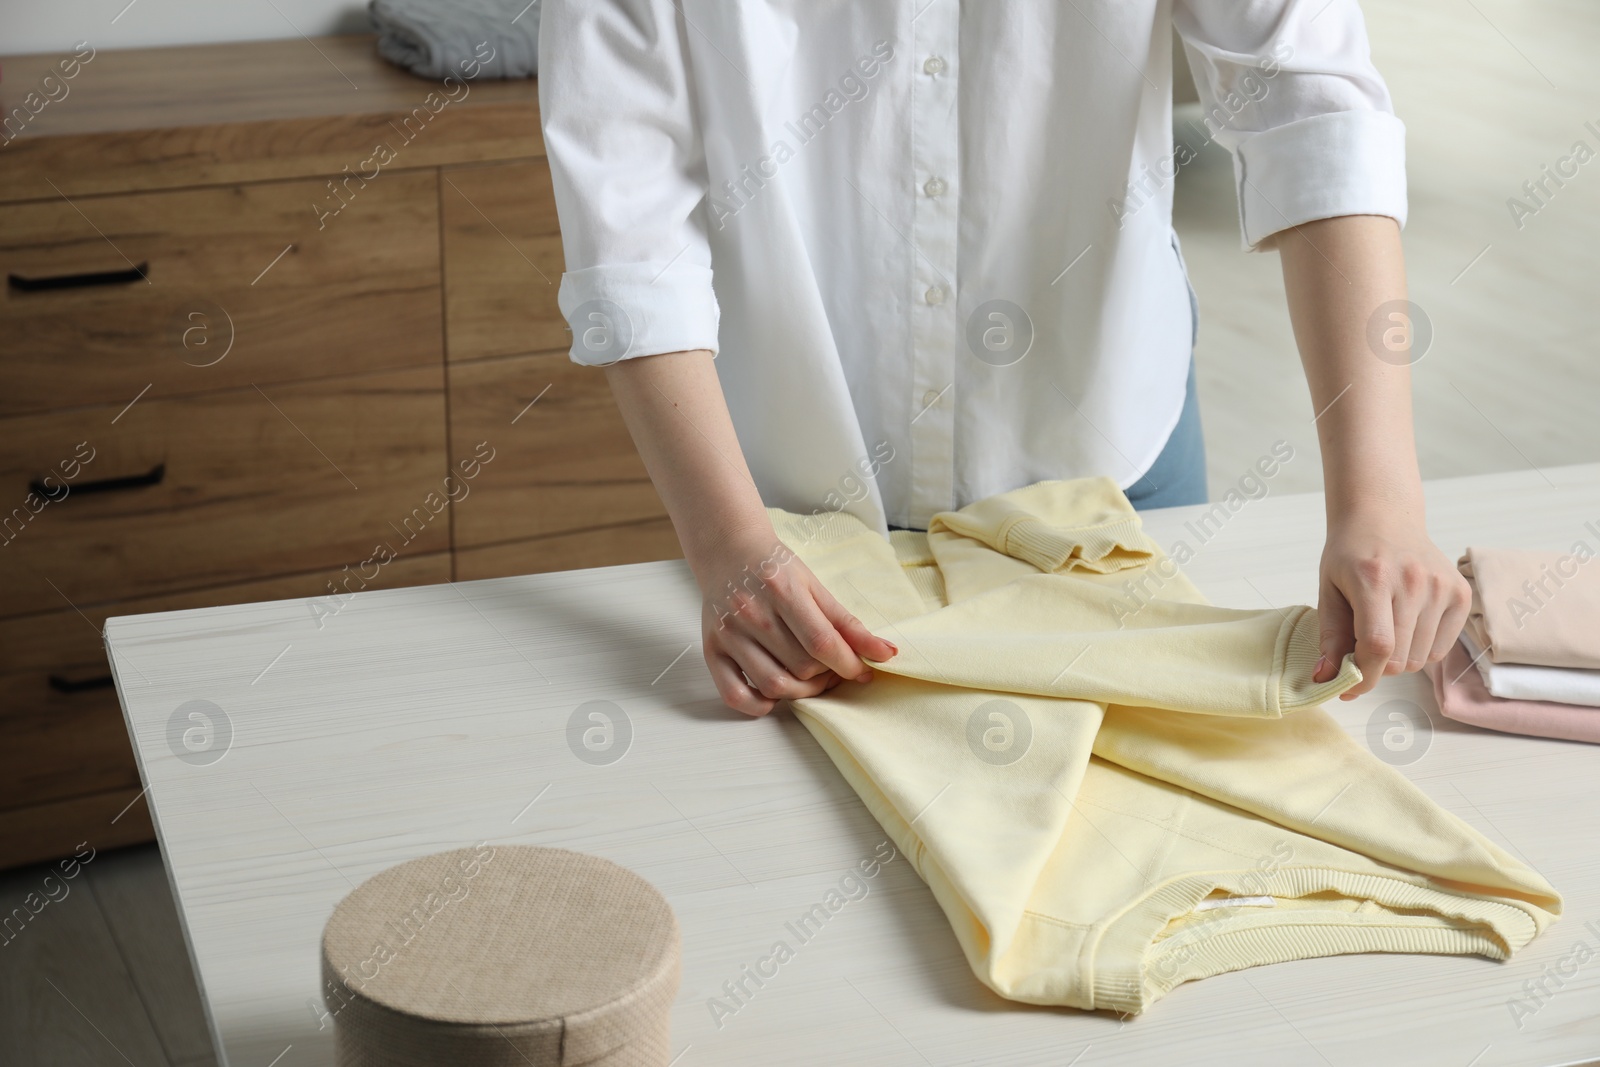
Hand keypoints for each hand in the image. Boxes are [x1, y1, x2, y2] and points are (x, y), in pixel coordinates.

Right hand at [694, 520, 898, 715]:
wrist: (729, 551)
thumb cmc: (774, 569)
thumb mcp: (815, 587)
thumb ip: (849, 624)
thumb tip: (885, 654)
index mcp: (781, 591)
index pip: (822, 642)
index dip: (849, 665)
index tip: (862, 672)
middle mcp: (751, 613)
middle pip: (801, 667)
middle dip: (827, 676)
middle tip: (833, 668)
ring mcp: (729, 634)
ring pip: (774, 685)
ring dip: (801, 692)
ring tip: (810, 679)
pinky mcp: (712, 650)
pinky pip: (735, 696)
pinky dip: (760, 705)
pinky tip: (776, 692)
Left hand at [1311, 513, 1471, 697]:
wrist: (1384, 518)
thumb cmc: (1351, 555)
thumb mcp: (1328, 590)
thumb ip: (1329, 637)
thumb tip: (1325, 679)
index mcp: (1375, 579)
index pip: (1377, 645)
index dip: (1362, 676)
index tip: (1347, 687)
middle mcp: (1415, 582)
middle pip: (1400, 659)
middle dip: (1376, 667)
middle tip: (1361, 650)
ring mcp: (1442, 588)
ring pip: (1421, 660)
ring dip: (1399, 659)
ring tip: (1384, 630)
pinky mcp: (1462, 595)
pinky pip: (1441, 649)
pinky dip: (1421, 650)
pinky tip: (1407, 625)